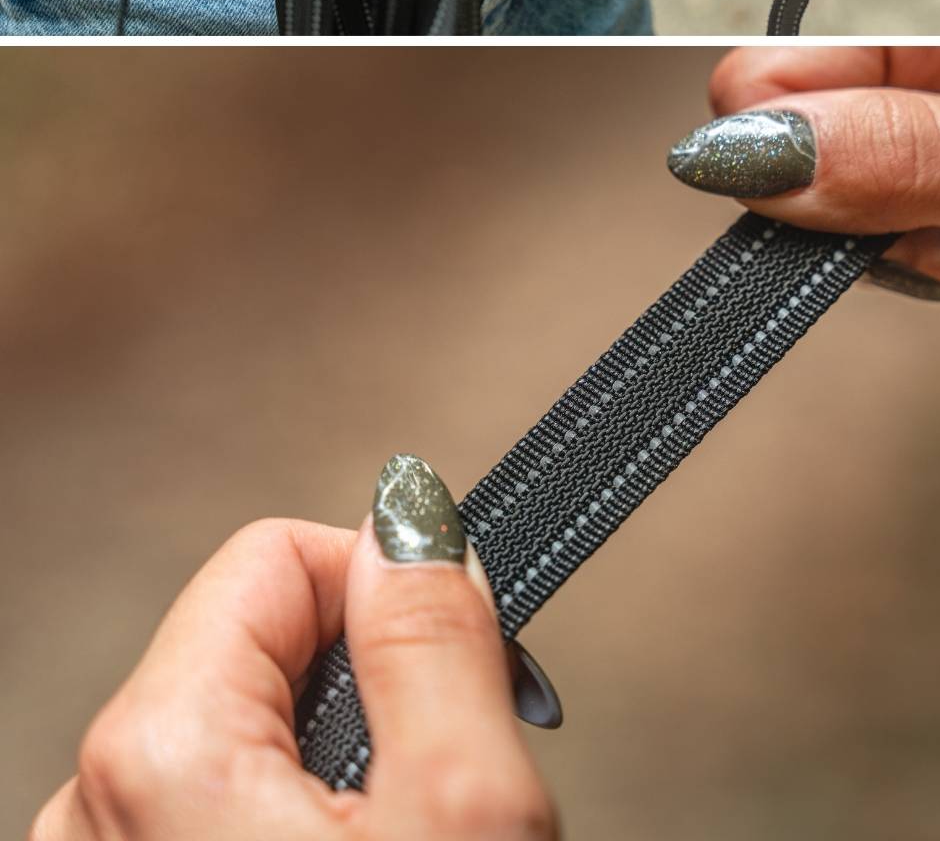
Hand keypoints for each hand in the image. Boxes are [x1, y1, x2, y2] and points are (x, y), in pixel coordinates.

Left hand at [30, 456, 557, 840]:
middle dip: (365, 687)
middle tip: (432, 781)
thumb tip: (413, 513)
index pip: (283, 555)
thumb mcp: (463, 813)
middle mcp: (93, 807)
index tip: (454, 663)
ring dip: (335, 761)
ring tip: (394, 835)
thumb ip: (435, 640)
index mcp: (158, 753)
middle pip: (263, 641)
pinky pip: (214, 803)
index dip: (392, 592)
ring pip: (246, 727)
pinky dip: (293, 815)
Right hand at [668, 47, 939, 341]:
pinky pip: (895, 232)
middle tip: (937, 227)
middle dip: (848, 208)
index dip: (778, 147)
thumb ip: (908, 154)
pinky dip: (928, 263)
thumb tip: (754, 146)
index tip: (834, 208)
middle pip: (799, 141)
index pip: (778, 70)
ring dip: (896, 246)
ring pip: (840, 198)